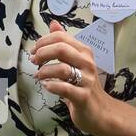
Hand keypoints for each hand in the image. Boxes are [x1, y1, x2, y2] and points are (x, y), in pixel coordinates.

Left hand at [29, 20, 116, 135]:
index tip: (34, 50)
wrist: (101, 112)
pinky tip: (47, 86)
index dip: (43, 41)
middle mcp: (87, 63)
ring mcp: (86, 80)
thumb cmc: (84, 86)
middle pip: (61, 49)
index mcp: (84, 52)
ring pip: (62, 68)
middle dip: (42, 53)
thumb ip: (64, 43)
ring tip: (39, 76)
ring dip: (45, 71)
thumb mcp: (75, 61)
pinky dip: (52, 86)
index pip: (61, 37)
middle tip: (34, 61)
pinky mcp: (83, 96)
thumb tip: (53, 24)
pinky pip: (65, 88)